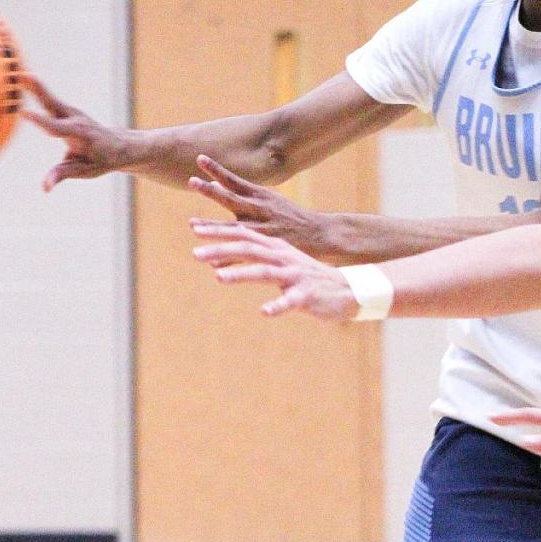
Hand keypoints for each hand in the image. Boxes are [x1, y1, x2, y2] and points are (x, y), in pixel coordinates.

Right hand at [20, 74, 132, 190]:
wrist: (120, 146)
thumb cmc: (102, 160)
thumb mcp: (86, 171)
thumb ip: (63, 175)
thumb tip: (45, 188)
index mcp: (79, 135)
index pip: (55, 128)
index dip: (40, 121)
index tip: (23, 113)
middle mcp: (74, 120)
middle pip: (53, 104)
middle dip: (38, 91)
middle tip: (22, 76)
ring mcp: (71, 113)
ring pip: (50, 98)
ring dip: (34, 85)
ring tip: (17, 73)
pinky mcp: (66, 110)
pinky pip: (49, 99)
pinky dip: (36, 88)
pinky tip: (23, 79)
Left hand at [189, 156, 336, 258]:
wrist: (321, 234)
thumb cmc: (291, 218)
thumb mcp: (269, 202)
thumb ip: (242, 197)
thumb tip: (214, 186)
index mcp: (260, 197)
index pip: (235, 181)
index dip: (217, 170)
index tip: (199, 159)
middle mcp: (260, 210)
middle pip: (232, 199)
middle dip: (211, 191)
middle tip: (191, 182)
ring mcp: (265, 229)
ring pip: (235, 229)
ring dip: (214, 228)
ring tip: (193, 228)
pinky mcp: (271, 247)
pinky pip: (247, 254)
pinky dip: (232, 260)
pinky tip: (215, 266)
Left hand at [191, 224, 358, 319]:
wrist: (346, 289)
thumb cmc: (306, 277)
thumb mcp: (279, 263)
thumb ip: (252, 260)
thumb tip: (218, 263)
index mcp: (275, 248)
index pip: (243, 235)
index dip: (219, 232)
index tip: (194, 229)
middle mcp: (283, 257)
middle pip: (248, 249)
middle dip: (221, 249)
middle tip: (195, 253)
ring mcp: (295, 275)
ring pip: (264, 272)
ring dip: (241, 274)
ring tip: (218, 277)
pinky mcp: (306, 295)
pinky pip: (290, 301)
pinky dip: (277, 306)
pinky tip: (264, 312)